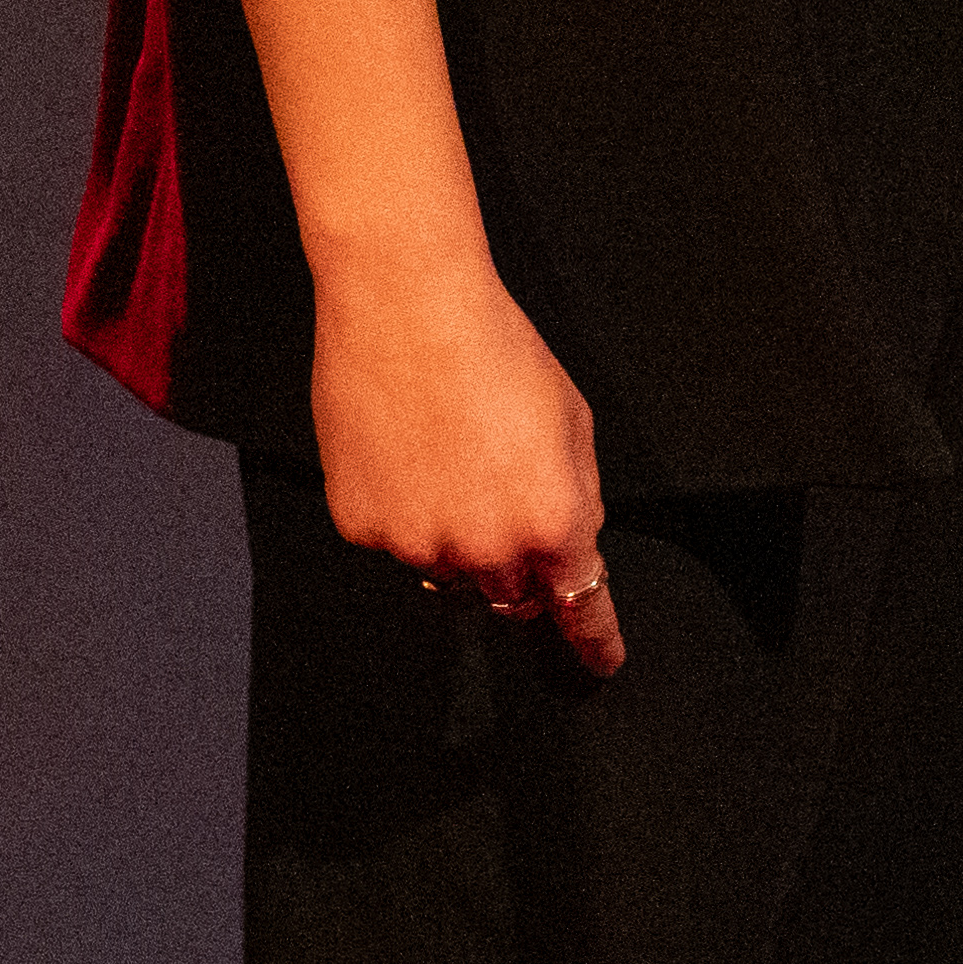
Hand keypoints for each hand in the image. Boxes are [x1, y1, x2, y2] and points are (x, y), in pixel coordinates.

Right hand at [307, 251, 628, 677]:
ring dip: (452, 536)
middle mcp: (486, 548)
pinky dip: (399, 510)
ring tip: (441, 453)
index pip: (581, 606)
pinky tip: (399, 449)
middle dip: (515, 566)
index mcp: (552, 522)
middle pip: (509, 594)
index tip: (601, 660)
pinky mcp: (362, 526)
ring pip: (445, 570)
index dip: (594, 641)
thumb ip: (577, 491)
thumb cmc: (492, 345)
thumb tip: (570, 538)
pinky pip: (390, 540)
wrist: (404, 303)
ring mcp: (417, 543)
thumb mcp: (571, 417)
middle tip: (496, 501)